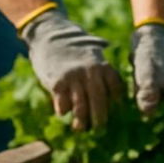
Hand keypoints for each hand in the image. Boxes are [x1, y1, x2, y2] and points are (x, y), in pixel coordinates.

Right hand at [20, 9, 123, 129]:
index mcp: (102, 64)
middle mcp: (90, 72)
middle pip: (99, 103)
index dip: (115, 102)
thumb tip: (113, 84)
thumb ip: (103, 65)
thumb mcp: (92, 48)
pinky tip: (63, 112)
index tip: (115, 110)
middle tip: (99, 127)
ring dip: (81, 121)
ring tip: (80, 128)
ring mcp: (74, 78)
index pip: (115, 89)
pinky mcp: (58, 83)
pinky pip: (63, 105)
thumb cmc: (71, 44)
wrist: (48, 34)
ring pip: (81, 108)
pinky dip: (63, 111)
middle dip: (100, 118)